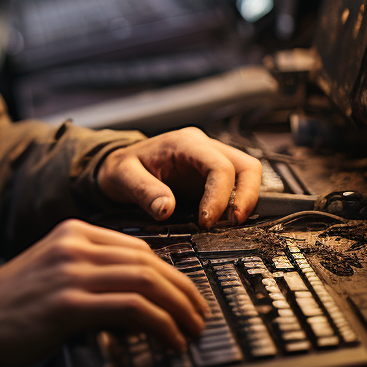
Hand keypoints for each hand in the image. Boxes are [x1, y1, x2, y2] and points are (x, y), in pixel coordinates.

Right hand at [0, 219, 207, 366]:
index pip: (137, 247)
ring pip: (145, 281)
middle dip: (184, 291)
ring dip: (178, 308)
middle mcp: (74, 246)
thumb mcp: (54, 270)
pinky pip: (131, 308)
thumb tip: (139, 295)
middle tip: (199, 315)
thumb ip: (91, 271)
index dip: (171, 273)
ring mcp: (71, 273)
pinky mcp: (69, 304)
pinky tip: (169, 339)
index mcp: (72, 232)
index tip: (186, 296)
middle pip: (148, 262)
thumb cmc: (13, 301)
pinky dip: (160, 324)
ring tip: (191, 329)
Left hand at [96, 128, 261, 228]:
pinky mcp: (212, 175)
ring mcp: (210, 160)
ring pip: (248, 174)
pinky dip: (237, 202)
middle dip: (247, 196)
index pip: (219, 165)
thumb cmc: (121, 168)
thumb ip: (143, 191)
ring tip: (230, 224)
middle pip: (246, 166)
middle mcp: (202, 147)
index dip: (220, 196)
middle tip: (233, 223)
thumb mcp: (122, 177)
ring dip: (246, 199)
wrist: (118, 165)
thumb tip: (167, 210)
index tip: (207, 221)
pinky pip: (237, 185)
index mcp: (184, 143)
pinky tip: (223, 220)